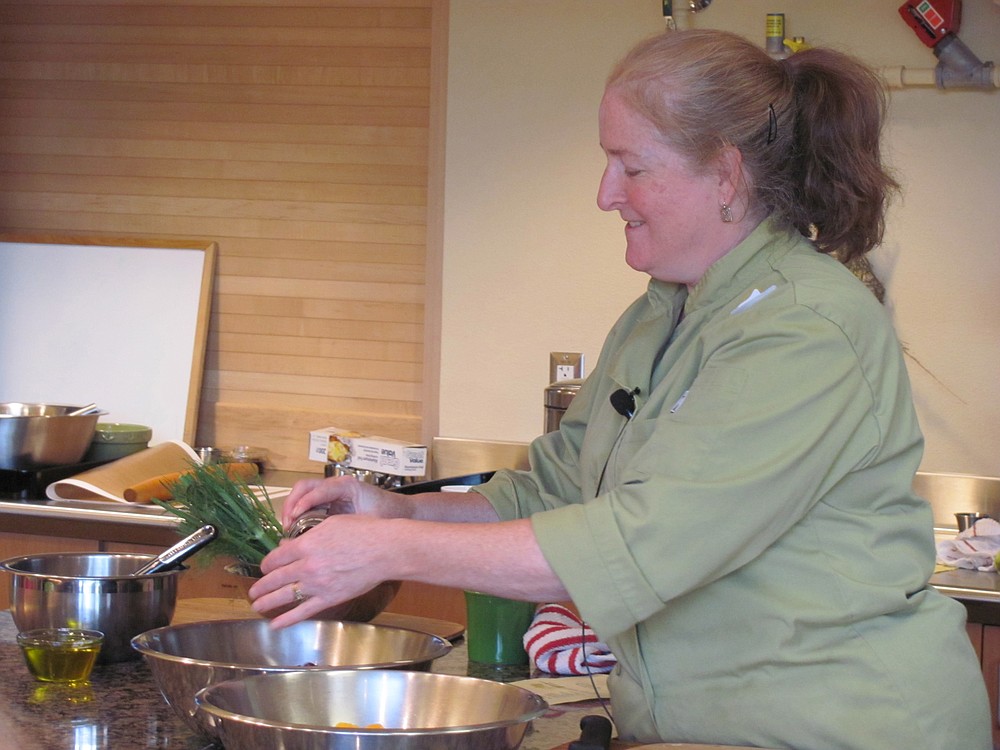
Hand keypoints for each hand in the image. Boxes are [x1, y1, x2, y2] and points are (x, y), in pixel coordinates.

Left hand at [248, 513, 398, 627]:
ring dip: (266, 602)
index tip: (264, 568)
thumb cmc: (362, 531)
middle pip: (275, 578)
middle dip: (261, 586)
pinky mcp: (330, 598)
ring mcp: (317, 584)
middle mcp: (307, 566)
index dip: (266, 564)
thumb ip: (307, 536)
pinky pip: (303, 611)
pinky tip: (275, 624)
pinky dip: (287, 619)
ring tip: (257, 606)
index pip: (275, 557)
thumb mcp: (331, 524)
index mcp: (306, 544)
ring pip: (284, 596)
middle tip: (253, 592)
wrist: (384, 549)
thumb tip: (290, 545)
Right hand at [280, 475, 410, 527]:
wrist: (402, 514)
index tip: (293, 518)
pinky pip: (308, 505)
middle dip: (292, 504)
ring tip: (288, 529)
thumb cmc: (389, 516)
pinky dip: (299, 516)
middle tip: (287, 524)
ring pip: (302, 495)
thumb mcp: (370, 522)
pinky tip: (296, 532)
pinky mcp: (329, 503)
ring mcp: (331, 493)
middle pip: (304, 487)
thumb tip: (322, 538)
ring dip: (292, 509)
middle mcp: (337, 486)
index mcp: (347, 486)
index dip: (303, 503)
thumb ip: (349, 528)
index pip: (318, 489)